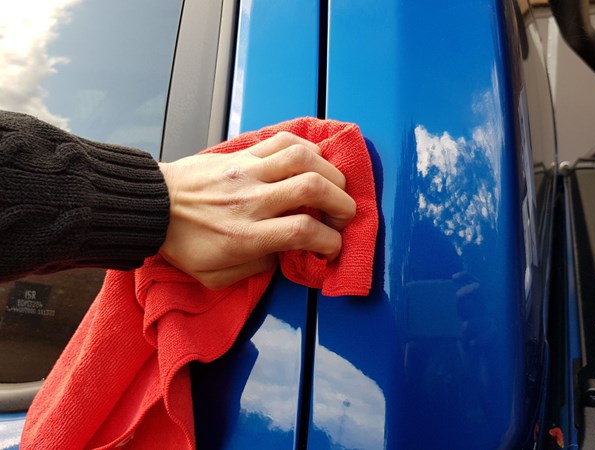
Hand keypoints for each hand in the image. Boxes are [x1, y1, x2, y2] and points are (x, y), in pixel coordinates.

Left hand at [157, 132, 356, 289]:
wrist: (151, 206)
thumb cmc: (183, 244)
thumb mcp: (215, 276)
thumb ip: (256, 270)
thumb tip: (285, 254)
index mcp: (246, 236)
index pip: (303, 231)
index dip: (329, 241)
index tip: (331, 248)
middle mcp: (252, 200)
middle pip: (313, 189)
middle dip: (342, 203)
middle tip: (345, 215)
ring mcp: (248, 172)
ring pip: (303, 158)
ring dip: (330, 172)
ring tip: (335, 186)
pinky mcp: (243, 154)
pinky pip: (282, 140)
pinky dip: (306, 147)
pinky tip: (313, 160)